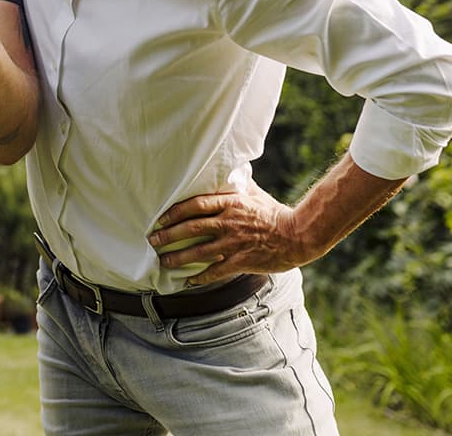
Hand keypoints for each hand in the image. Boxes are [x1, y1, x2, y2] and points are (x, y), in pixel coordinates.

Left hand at [147, 186, 311, 286]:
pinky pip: (216, 271)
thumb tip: (231, 169)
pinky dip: (200, 277)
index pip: (195, 205)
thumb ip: (238, 184)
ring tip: (163, 261)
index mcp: (231, 204)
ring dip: (178, 258)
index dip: (174, 212)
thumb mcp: (255, 194)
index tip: (160, 218)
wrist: (299, 235)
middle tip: (152, 240)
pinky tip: (188, 281)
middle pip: (191, 228)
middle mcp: (229, 223)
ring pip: (199, 252)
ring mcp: (234, 243)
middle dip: (168, 235)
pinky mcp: (241, 261)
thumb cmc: (275, 213)